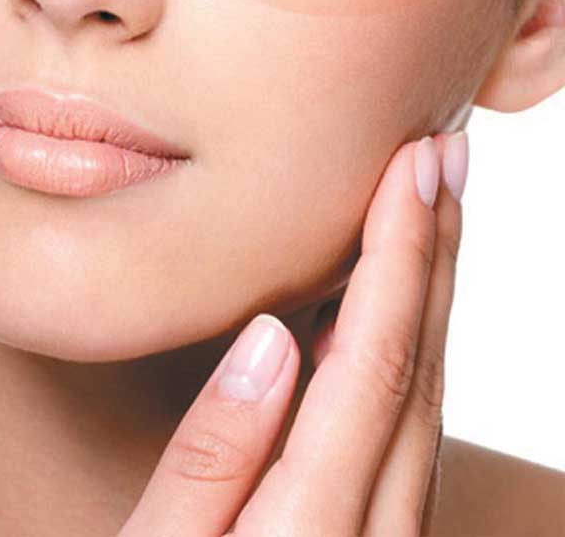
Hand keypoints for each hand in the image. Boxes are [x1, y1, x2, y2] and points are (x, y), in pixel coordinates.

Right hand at [118, 131, 467, 535]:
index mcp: (312, 530)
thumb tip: (267, 337)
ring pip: (425, 394)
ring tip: (427, 204)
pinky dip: (410, 341)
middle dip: (433, 249)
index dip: (398, 253)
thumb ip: (210, 457)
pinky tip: (389, 301)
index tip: (412, 166)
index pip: (373, 363)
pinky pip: (409, 423)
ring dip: (429, 289)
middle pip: (420, 369)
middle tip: (441, 154)